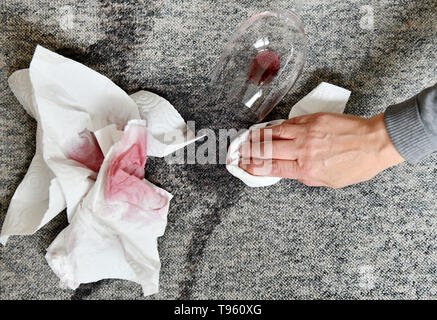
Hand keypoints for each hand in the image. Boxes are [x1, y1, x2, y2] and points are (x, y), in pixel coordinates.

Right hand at [239, 112, 403, 187]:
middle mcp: (302, 150)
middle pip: (266, 150)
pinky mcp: (312, 119)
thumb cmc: (357, 164)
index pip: (270, 168)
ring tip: (245, 139)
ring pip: (273, 133)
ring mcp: (306, 132)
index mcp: (305, 169)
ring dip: (256, 136)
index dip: (253, 167)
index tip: (243, 166)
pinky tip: (268, 128)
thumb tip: (291, 171)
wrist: (376, 142)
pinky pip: (288, 122)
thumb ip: (307, 177)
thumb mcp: (330, 182)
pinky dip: (275, 126)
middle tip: (237, 152)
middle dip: (248, 151)